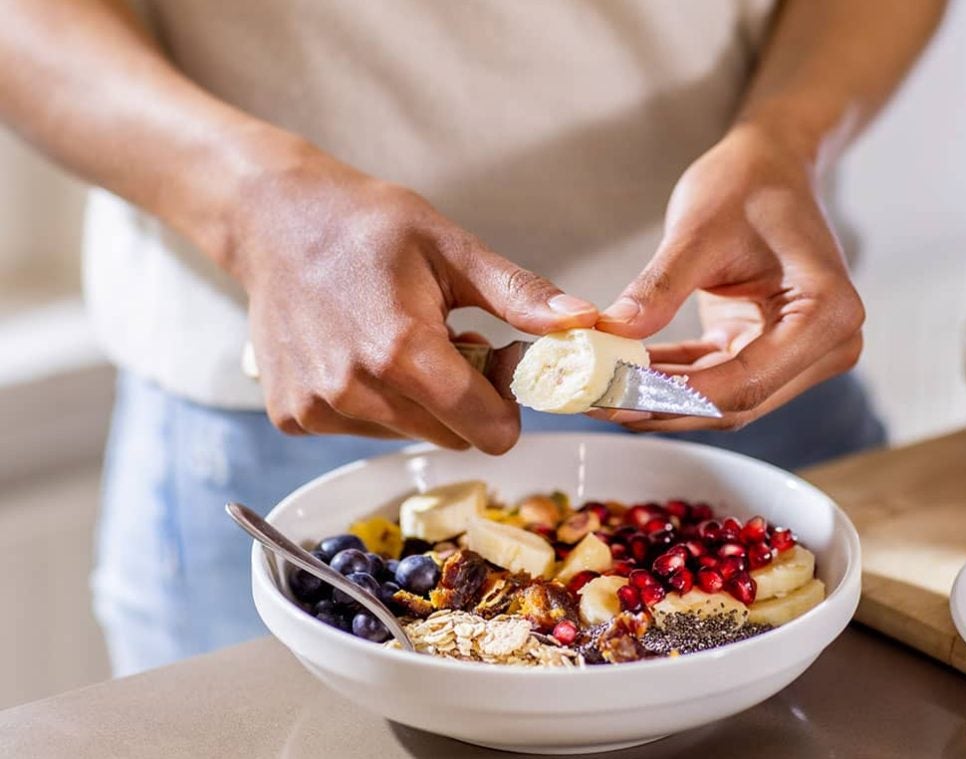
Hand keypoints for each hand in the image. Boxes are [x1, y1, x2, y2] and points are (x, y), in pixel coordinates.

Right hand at [233, 144, 596, 451]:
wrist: (273, 219)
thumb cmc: (365, 225)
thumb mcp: (452, 248)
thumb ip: (519, 296)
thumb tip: (584, 323)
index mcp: (401, 351)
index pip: (487, 429)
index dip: (507, 405)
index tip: (498, 365)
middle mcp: (354, 390)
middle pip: (451, 436)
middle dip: (465, 400)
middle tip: (450, 342)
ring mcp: (318, 408)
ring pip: (408, 435)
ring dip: (419, 401)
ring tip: (400, 341)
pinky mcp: (294, 417)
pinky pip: (362, 430)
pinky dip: (374, 402)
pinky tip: (360, 352)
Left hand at [597, 124, 863, 430]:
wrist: (772, 165)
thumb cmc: (748, 183)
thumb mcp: (698, 230)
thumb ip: (659, 287)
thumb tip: (613, 333)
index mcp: (827, 313)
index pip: (745, 381)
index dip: (676, 396)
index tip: (618, 395)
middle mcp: (828, 344)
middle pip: (736, 401)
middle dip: (662, 405)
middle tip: (596, 401)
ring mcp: (804, 355)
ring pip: (723, 400)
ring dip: (662, 399)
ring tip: (599, 392)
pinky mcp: (773, 353)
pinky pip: (716, 380)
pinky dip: (671, 380)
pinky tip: (624, 375)